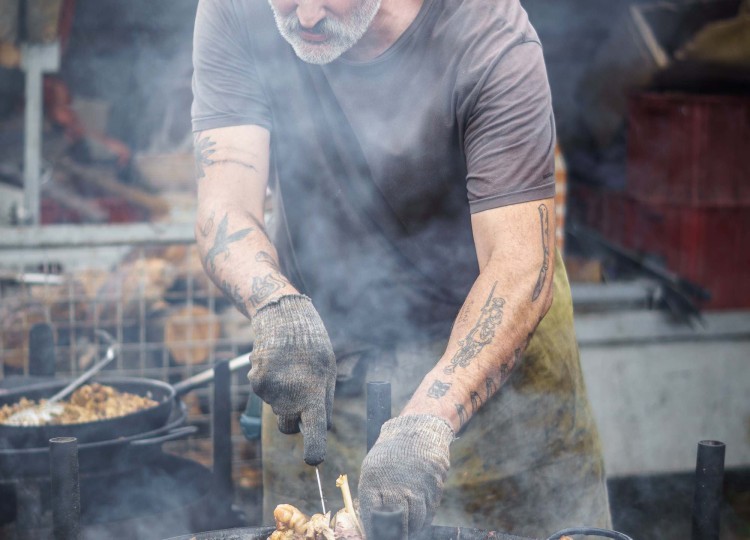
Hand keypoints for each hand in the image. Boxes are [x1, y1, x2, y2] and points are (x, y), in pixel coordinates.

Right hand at [247, 294, 335, 464]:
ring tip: (290, 367)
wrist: (283, 316)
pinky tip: (276, 363)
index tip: (315, 460)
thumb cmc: (312, 345)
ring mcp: (269, 391)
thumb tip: (319, 426)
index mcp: (313, 394)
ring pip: (276, 407)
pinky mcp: (255, 382)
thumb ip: (323, 401)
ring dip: (283, 394)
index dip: (315, 449)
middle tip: (300, 390)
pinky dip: (270, 383)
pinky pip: (265, 393)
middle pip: (288, 427)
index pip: (314, 431)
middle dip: (293, 418)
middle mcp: (289, 397)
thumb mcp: (328, 371)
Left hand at [359, 415, 453, 537]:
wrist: (418, 430)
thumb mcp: (373, 468)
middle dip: (393, 534)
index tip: (376, 535)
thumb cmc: (391, 453)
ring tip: (407, 529)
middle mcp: (395, 487)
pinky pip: (428, 513)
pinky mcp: (433, 488)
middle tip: (393, 535)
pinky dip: (423, 520)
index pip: (371, 517)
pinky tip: (418, 520)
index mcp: (373, 481)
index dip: (374, 530)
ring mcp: (416, 488)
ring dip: (411, 529)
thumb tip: (372, 522)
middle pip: (394, 524)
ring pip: (414, 522)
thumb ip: (372, 494)